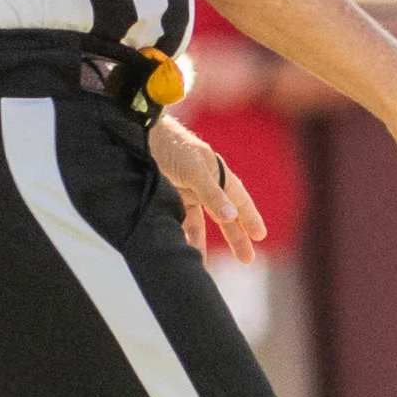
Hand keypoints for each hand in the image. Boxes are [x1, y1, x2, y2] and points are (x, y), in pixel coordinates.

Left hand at [152, 111, 269, 260]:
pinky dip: (181, 233)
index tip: (260, 236)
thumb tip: (232, 217)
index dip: (250, 217)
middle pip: (224, 214)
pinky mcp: (167, 196)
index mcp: (217, 173)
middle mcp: (204, 183)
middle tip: (246, 259)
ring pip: (199, 221)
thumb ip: (212, 194)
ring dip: (201, 240)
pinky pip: (178, 219)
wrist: (136, 134)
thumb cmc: (171, 146)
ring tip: (201, 261)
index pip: (239, 199)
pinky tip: (181, 246)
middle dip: (235, 236)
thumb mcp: (194, 170)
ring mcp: (185, 191)